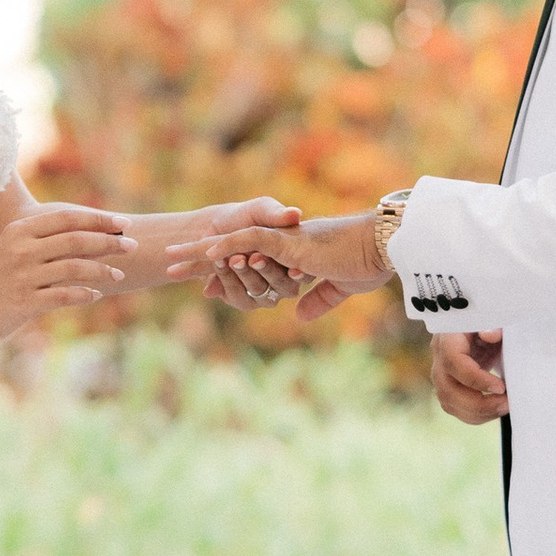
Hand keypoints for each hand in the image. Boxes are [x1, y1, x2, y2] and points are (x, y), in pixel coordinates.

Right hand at [0, 206, 136, 340]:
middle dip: (108, 242)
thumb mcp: (17, 248)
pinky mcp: (25, 301)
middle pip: (75, 240)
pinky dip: (85, 294)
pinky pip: (64, 295)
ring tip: (119, 275)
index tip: (125, 224)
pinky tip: (96, 295)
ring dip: (102, 270)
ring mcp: (23, 275)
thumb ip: (48, 240)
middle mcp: (22, 248)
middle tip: (132, 247)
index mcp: (22, 230)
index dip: (99, 220)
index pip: (68, 218)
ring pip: (74, 267)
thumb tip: (94, 235)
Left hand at [172, 210, 391, 310]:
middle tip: (170, 261)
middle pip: (232, 248)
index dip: (224, 268)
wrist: (385, 246)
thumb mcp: (340, 287)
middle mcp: (282, 243)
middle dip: (200, 257)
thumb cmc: (370, 263)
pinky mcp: (289, 242)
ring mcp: (284, 241)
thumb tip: (299, 314)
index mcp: (292, 253)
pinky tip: (207, 253)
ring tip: (171, 258)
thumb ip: (319, 299)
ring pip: (233, 243)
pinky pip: (251, 242)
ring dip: (202, 252)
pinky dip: (229, 246)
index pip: (250, 258)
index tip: (201, 279)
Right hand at [431, 330, 507, 426]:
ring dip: (478, 412)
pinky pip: (455, 408)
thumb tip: (491, 335)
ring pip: (450, 403)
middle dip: (478, 403)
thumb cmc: (487, 322)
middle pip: (448, 389)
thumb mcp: (493, 317)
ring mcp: (440, 375)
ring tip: (504, 407)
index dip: (476, 379)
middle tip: (505, 403)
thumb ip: (493, 324)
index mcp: (448, 337)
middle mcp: (438, 357)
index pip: (453, 362)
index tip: (501, 387)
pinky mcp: (447, 387)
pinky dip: (476, 415)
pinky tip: (495, 410)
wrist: (479, 327)